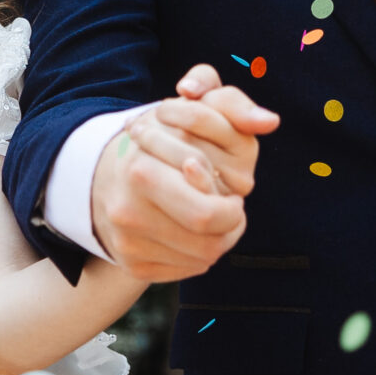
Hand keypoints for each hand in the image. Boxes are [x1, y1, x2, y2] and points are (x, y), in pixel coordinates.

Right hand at [89, 65, 278, 282]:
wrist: (106, 174)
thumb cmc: (162, 138)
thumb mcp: (195, 107)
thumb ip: (232, 104)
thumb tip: (269, 121)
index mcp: (141, 171)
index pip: (210, 212)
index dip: (233, 204)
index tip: (230, 188)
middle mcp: (128, 211)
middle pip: (207, 243)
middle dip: (230, 227)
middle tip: (231, 209)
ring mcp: (126, 241)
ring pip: (201, 260)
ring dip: (219, 240)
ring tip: (215, 216)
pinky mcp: (130, 264)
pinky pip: (184, 270)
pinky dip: (198, 254)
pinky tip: (193, 231)